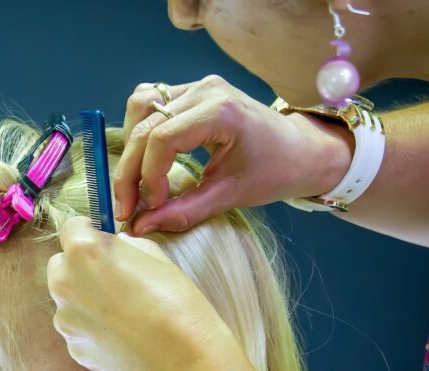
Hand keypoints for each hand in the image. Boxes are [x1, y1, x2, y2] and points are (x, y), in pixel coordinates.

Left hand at [46, 216, 239, 370]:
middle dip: (79, 267)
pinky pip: (78, 330)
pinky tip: (122, 336)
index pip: (70, 228)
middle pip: (60, 265)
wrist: (181, 358)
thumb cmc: (175, 301)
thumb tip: (115, 248)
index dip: (88, 233)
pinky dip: (93, 329)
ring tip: (122, 313)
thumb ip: (125, 246)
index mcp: (83, 251)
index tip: (102, 242)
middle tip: (112, 278)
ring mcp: (65, 319)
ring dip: (85, 300)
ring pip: (68, 300)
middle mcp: (64, 283)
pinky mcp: (73, 348)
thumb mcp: (154, 256)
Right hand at [113, 75, 353, 234]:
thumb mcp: (230, 196)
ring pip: (141, 106)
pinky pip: (152, 101)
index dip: (146, 176)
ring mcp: (197, 86)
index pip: (162, 139)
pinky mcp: (193, 91)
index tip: (149, 207)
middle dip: (130, 170)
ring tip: (134, 180)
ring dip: (131, 145)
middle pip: (145, 126)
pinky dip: (140, 128)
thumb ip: (183, 211)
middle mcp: (205, 90)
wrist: (302, 150)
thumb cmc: (275, 171)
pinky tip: (144, 156)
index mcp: (220, 111)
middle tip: (126, 206)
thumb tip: (140, 226)